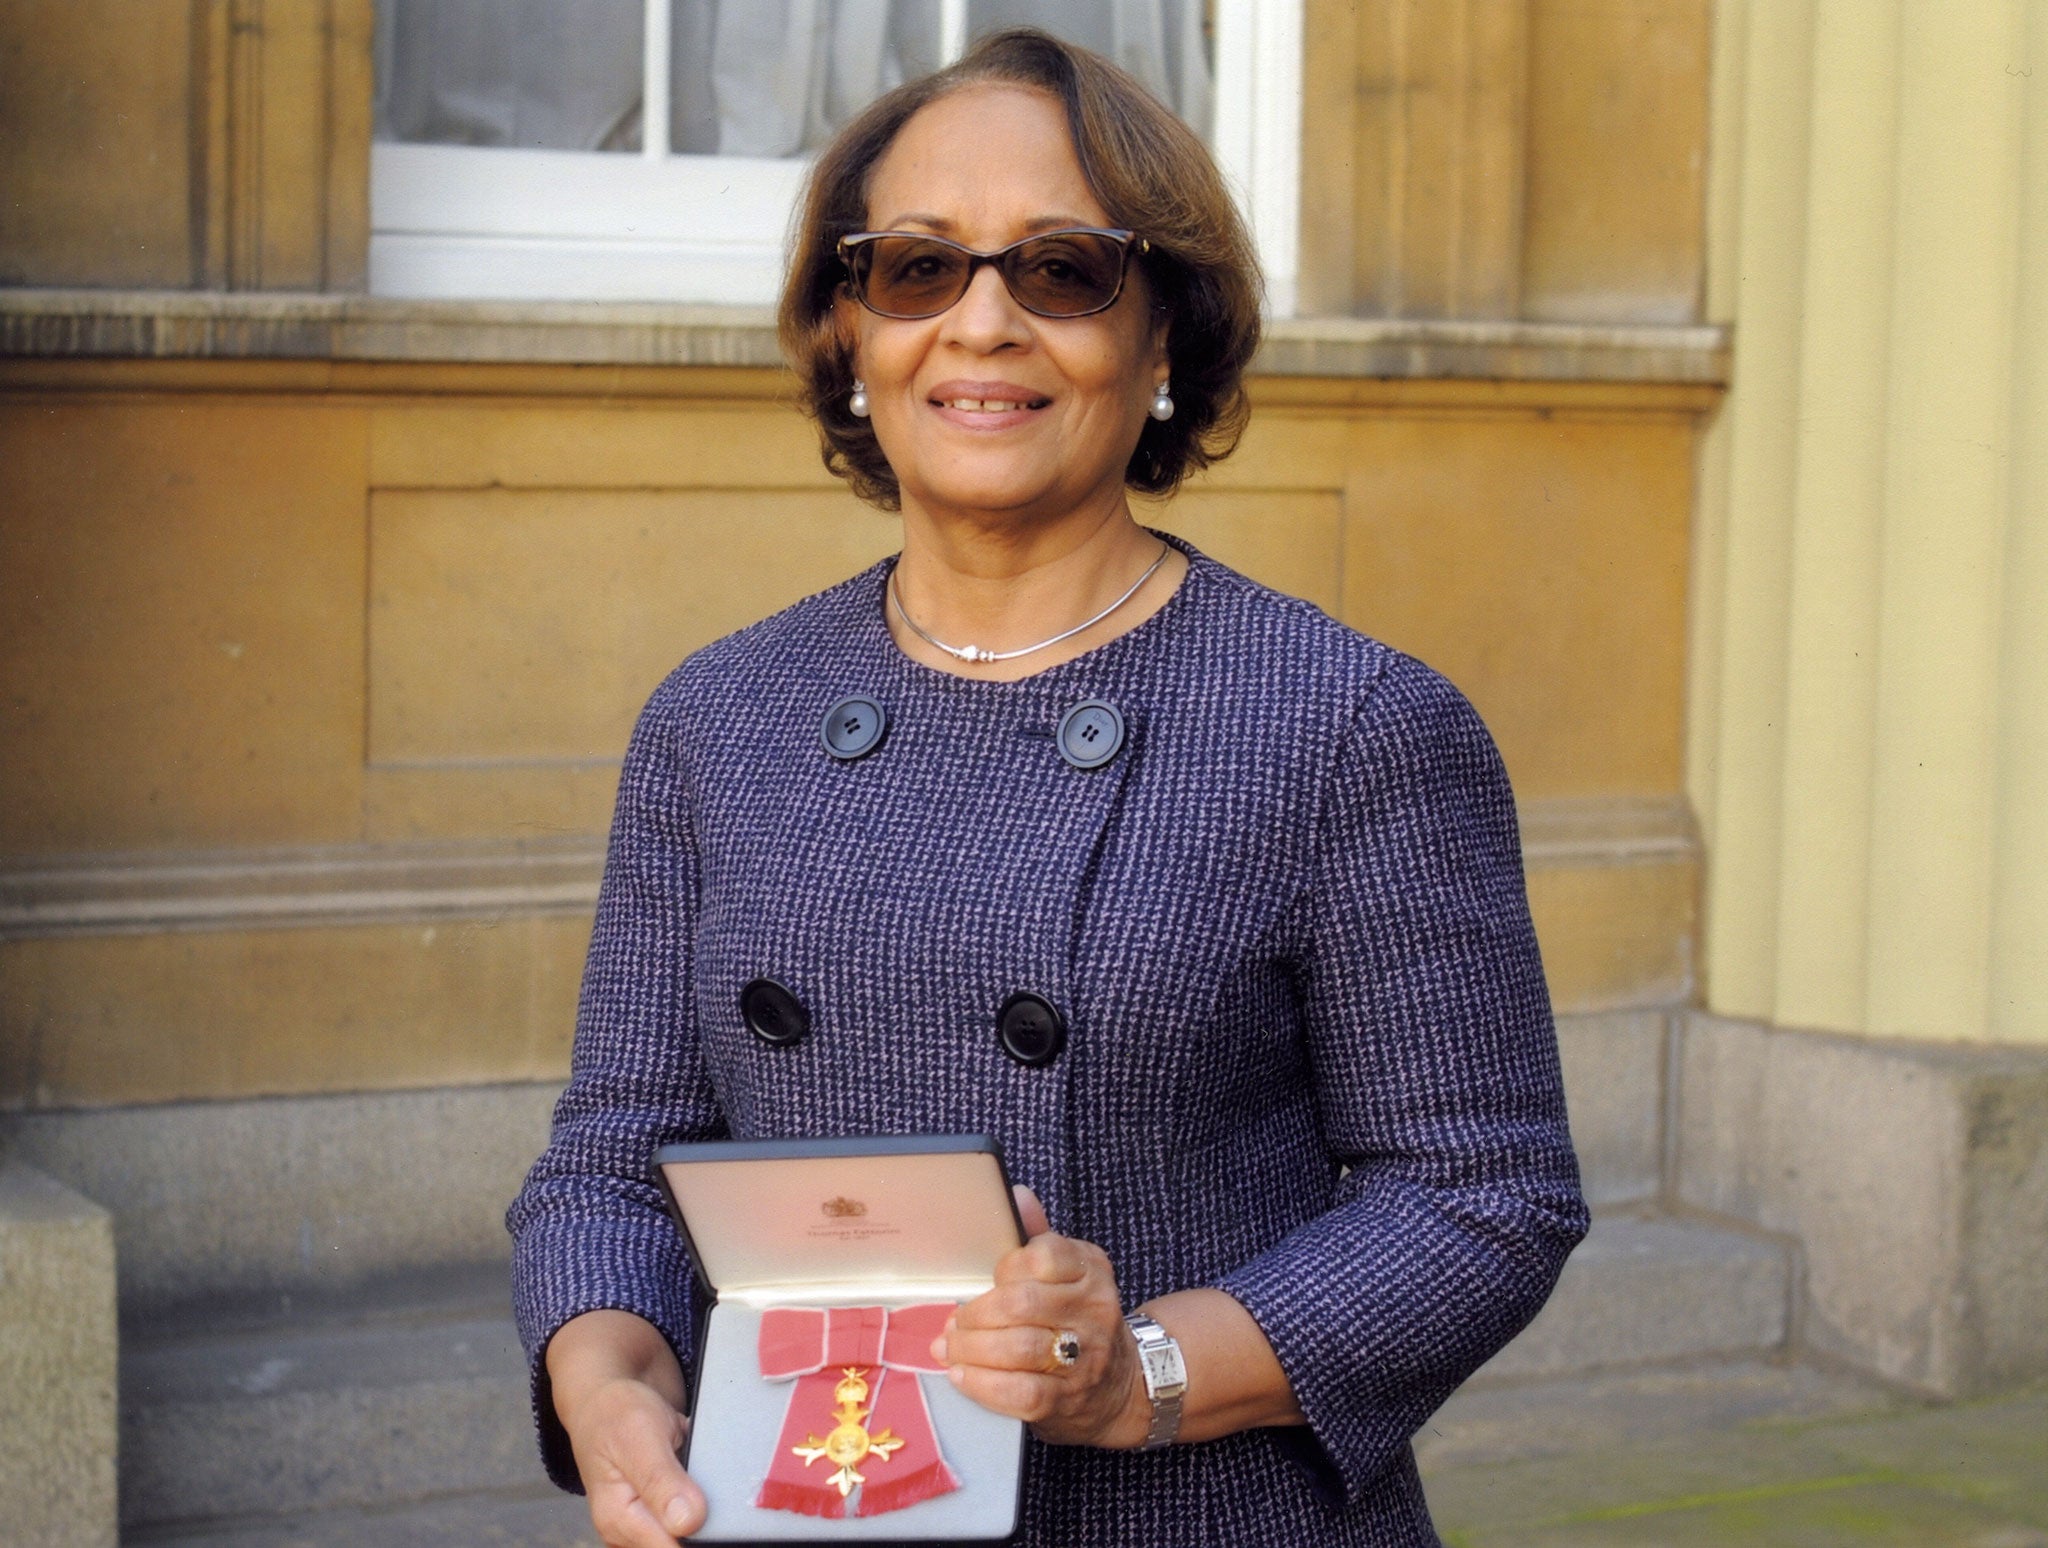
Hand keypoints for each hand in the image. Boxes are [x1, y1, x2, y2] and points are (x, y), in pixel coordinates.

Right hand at [548, 1311, 706, 1544]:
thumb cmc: (616, 1412)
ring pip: (692, 1529)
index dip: (701, 1535)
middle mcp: (629, 1530)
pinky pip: (691, 1514)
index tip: (722, 1509)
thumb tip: (687, 1524)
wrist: (608, 1395)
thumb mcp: (639, 1438)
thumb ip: (661, 1482)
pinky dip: (705, 1496)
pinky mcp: (662, 1510)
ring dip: (709, 1506)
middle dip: (707, 1518)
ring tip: (705, 1469)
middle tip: (712, 1476)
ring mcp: (646, 1522)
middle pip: (683, 1542)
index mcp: (619, 1520)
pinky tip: (703, 1473)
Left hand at [930, 1185, 1149, 1447]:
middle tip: (953, 1324)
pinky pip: (1020, 1392)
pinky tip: (962, 1376)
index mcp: (1090, 1269)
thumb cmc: (1078, 1319)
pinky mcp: (1068, 1399)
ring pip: (1017, 1348)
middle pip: (1021, 1305)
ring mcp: (1085, 1357)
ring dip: (971, 1349)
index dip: (1002, 1272)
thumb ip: (1038, 1236)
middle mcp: (1094, 1309)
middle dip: (975, 1315)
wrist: (1121, 1384)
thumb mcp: (1069, 1271)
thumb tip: (1014, 1194)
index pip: (1040, 1257)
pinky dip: (982, 1385)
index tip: (983, 1285)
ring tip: (950, 1349)